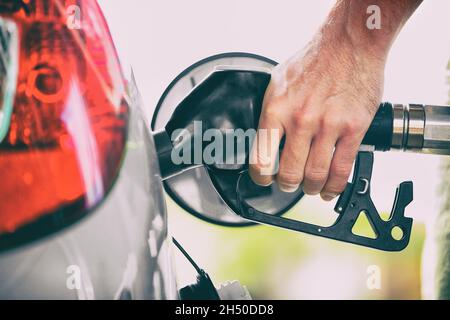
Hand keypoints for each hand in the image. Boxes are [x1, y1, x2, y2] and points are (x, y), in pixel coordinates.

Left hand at [249, 31, 384, 200]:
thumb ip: (270, 112)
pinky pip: (341, 170)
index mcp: (276, 109)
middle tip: (289, 183)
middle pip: (289, 174)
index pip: (261, 159)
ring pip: (315, 176)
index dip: (261, 177)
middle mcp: (300, 120)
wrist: (350, 43)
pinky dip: (334, 186)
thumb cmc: (314, 60)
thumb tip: (263, 137)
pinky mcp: (353, 129)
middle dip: (287, 185)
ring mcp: (328, 126)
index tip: (264, 179)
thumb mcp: (277, 82)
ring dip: (311, 188)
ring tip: (310, 186)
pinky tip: (329, 188)